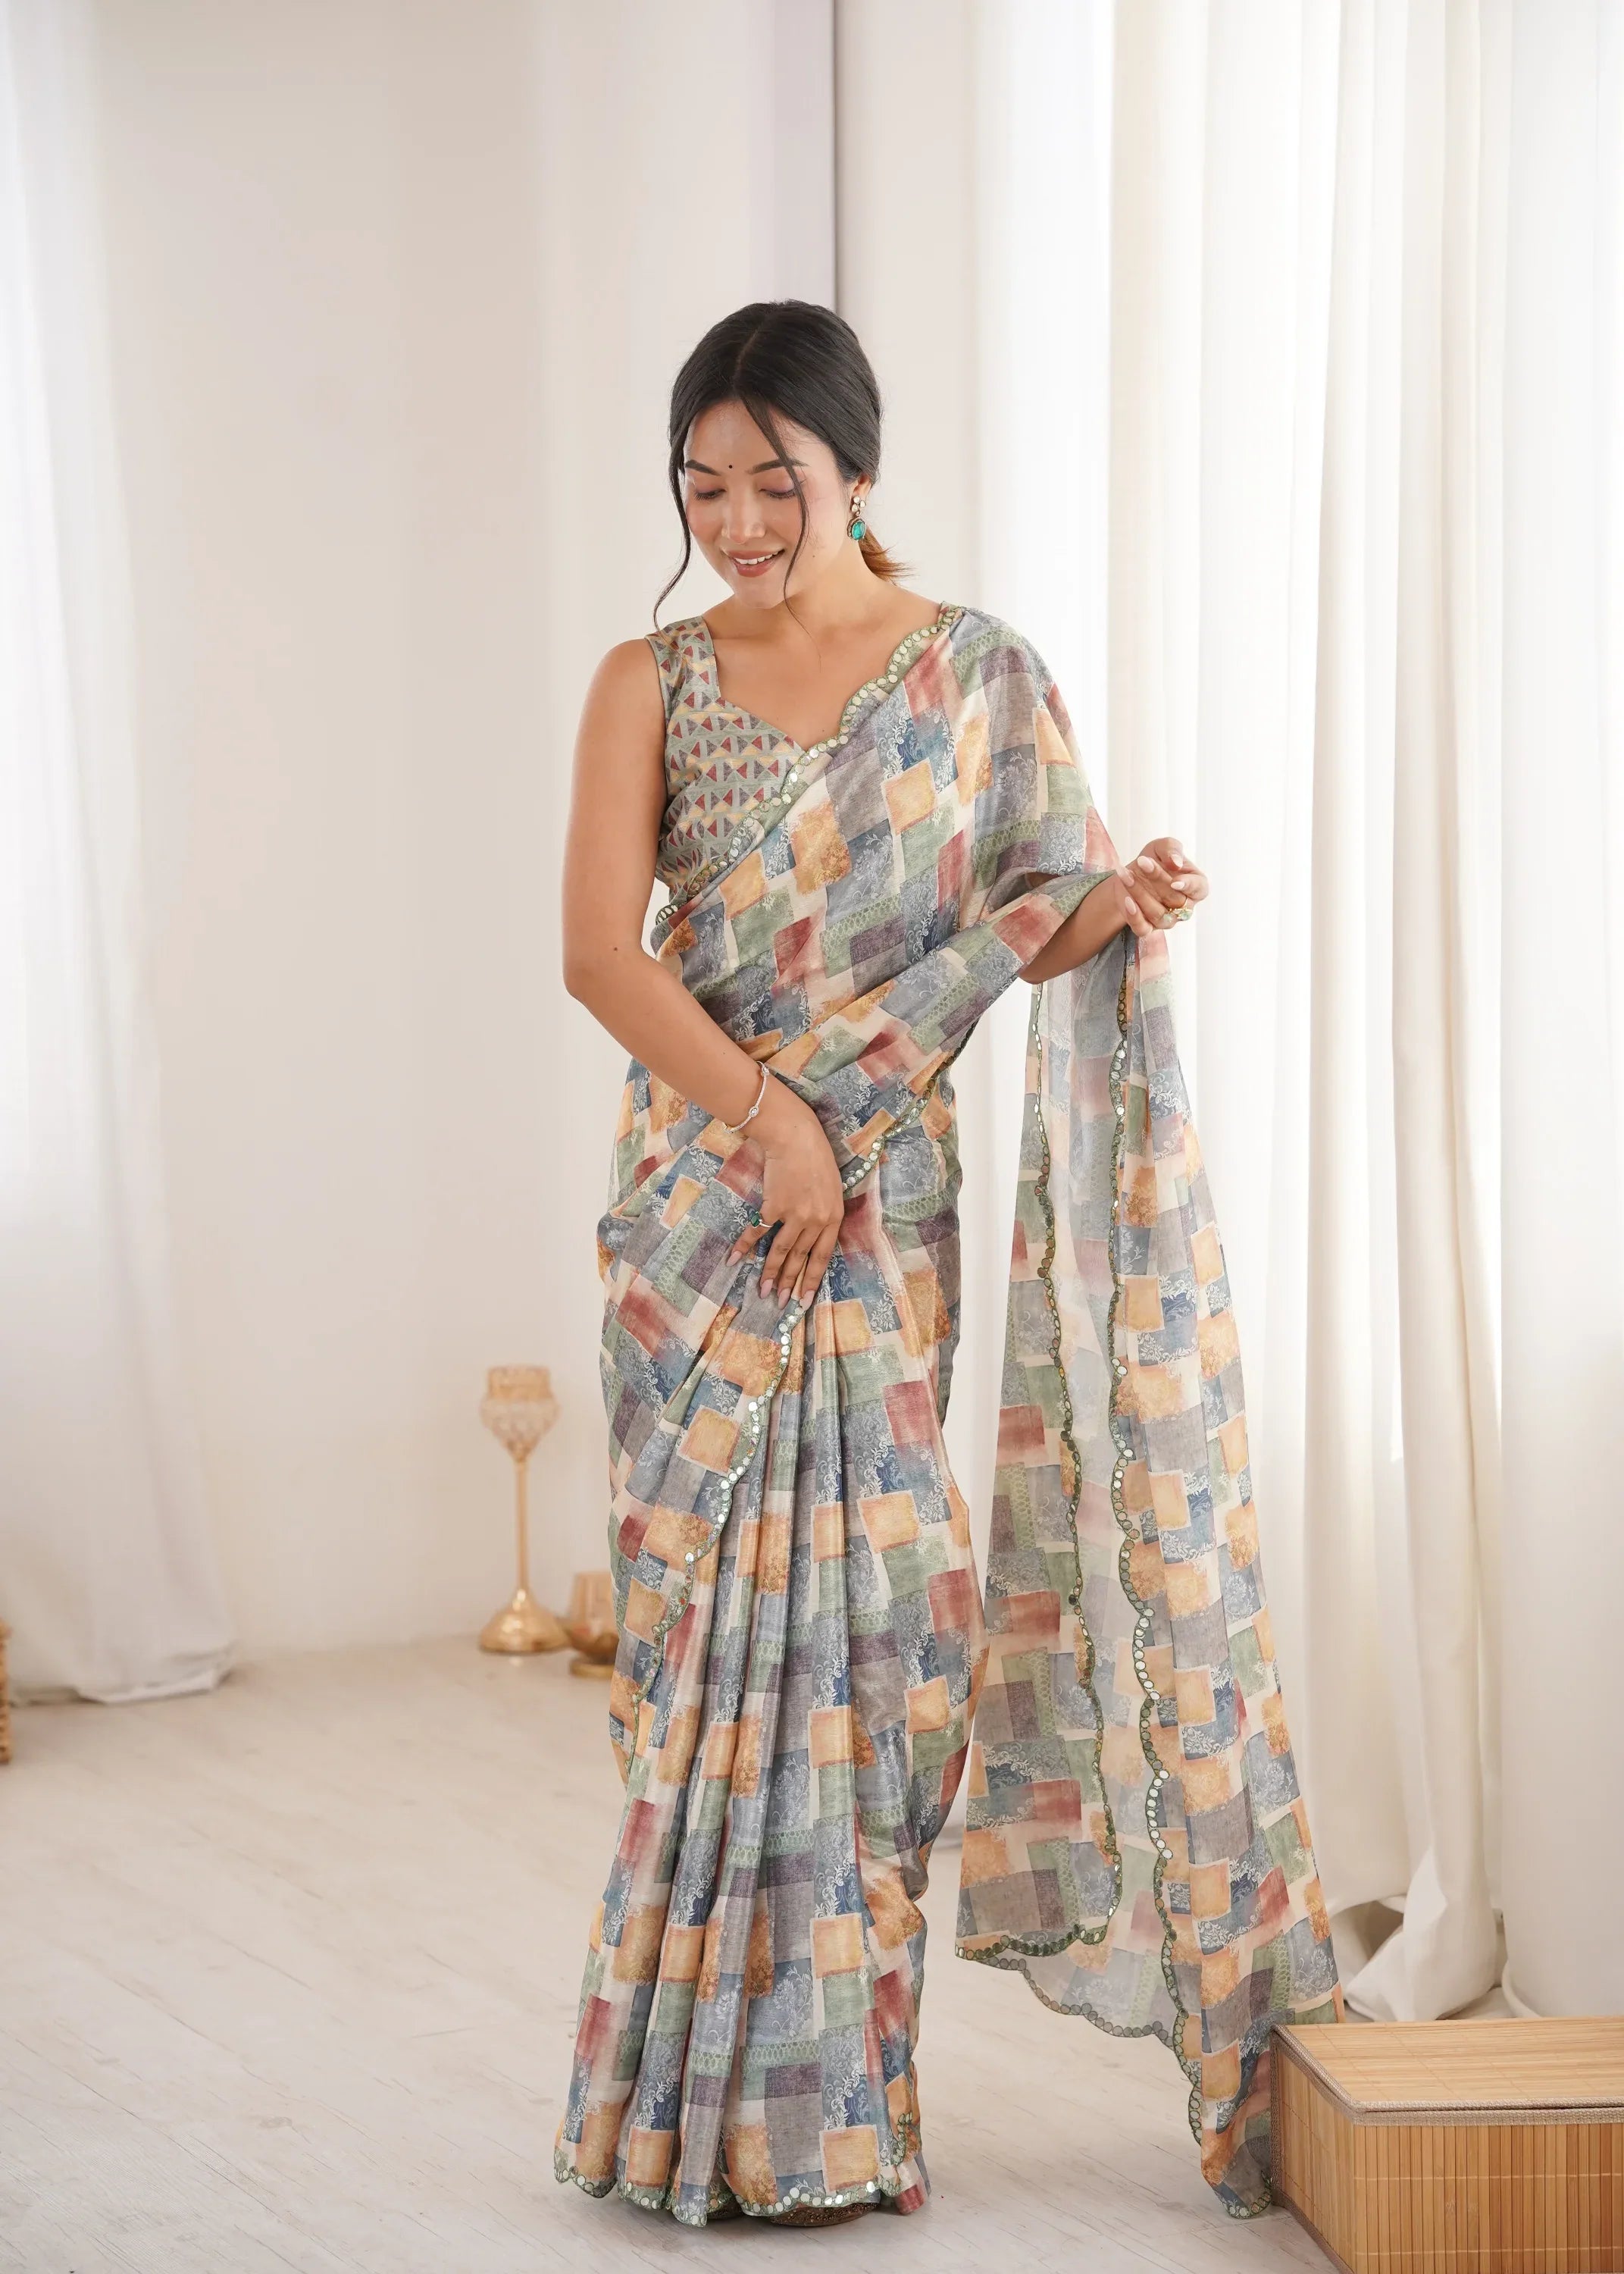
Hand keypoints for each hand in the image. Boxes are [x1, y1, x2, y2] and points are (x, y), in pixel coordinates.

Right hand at [729, 1076, 844, 1304]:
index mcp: (834, 1217)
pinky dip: (745, 1247)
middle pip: (800, 1259)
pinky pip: (758, 1233)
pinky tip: (735, 1260)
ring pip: (780, 1252)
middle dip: (790, 1284)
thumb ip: (824, 1212)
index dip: (811, 1280)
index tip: (804, 1300)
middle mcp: (816, 1221)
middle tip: (781, 1303)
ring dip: (770, 1275)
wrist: (795, 1135)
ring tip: (763, 1292)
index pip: (822, 1257)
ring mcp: (794, 1215)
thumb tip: (812, 1234)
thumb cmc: (815, 1155)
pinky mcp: (773, 1207)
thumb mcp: (831, 1186)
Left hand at [1114, 838, 1208, 937]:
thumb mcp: (1161, 847)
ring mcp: (1166, 919)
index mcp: (1194, 886)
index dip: (1190, 886)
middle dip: (1157, 879)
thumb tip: (1176, 863)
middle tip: (1142, 862)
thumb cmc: (1152, 860)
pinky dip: (1135, 916)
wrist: (1128, 875)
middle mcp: (1183, 906)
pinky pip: (1143, 928)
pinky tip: (1127, 900)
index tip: (1175, 880)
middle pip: (1176, 899)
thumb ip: (1171, 849)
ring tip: (1126, 874)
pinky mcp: (1147, 927)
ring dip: (1140, 893)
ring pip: (1158, 914)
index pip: (1200, 889)